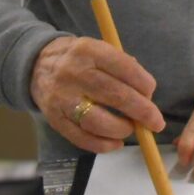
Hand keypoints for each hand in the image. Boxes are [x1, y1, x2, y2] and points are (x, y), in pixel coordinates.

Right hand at [30, 36, 165, 152]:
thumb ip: (122, 66)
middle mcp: (74, 73)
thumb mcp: (98, 49)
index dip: (143, 83)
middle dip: (141, 111)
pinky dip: (103, 145)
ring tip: (132, 129)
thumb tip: (146, 94)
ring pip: (97, 120)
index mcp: (89, 51)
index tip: (152, 93)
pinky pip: (81, 138)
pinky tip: (116, 143)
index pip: (123, 67)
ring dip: (121, 129)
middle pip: (114, 95)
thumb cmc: (79, 59)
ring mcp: (62, 98)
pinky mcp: (55, 119)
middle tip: (156, 122)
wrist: (37, 65)